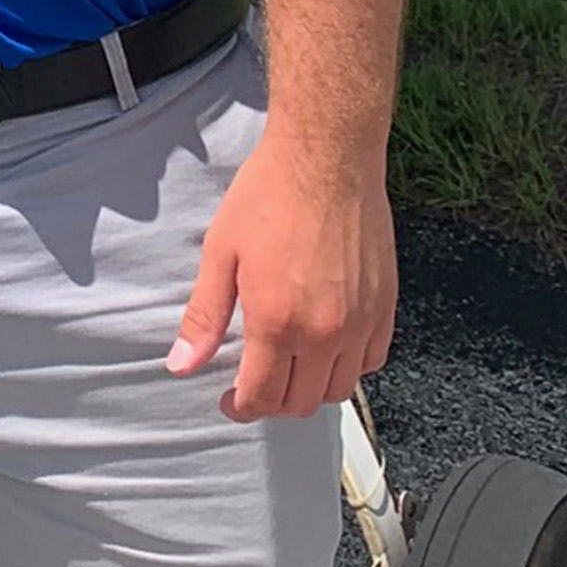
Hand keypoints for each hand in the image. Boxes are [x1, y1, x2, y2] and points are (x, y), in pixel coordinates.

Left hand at [164, 130, 394, 422]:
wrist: (326, 159)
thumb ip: (204, 316)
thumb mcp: (220, 252)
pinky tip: (327, 347)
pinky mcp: (385, 306)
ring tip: (289, 367)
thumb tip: (181, 365)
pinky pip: (371, 362)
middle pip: (301, 402)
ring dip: (311, 390)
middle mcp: (324, 332)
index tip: (230, 400)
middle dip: (273, 403)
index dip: (241, 408)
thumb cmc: (270, 196)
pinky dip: (348, 367)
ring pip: (339, 390)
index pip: (263, 398)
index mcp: (277, 321)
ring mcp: (360, 322)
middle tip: (254, 383)